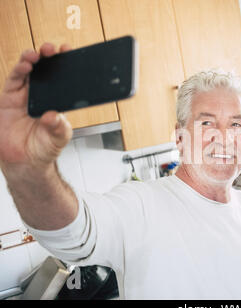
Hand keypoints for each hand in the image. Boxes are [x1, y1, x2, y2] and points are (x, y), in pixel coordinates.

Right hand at [0, 43, 72, 169]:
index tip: (69, 52)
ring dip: (31, 59)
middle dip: (47, 56)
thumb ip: (58, 127)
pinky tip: (25, 66)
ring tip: (37, 55)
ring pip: (27, 71)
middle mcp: (40, 94)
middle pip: (43, 69)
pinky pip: (13, 81)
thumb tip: (53, 116)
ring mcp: (23, 96)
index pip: (61, 78)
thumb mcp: (59, 138)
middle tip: (52, 49)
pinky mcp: (8, 100)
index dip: (64, 63)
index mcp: (56, 100)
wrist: (25, 162)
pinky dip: (18, 72)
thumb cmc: (44, 148)